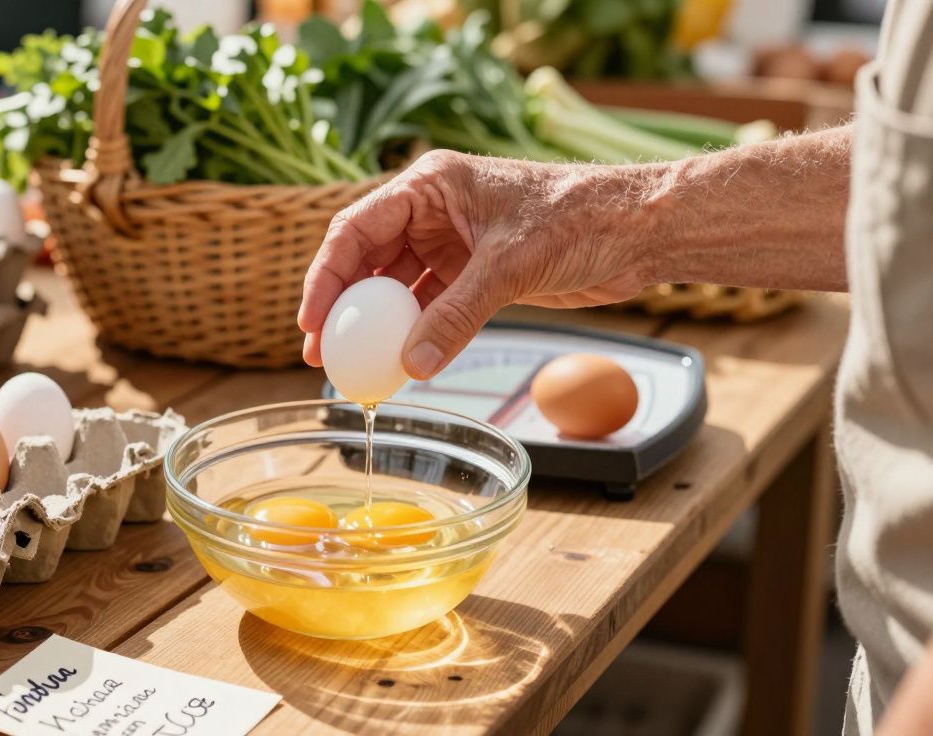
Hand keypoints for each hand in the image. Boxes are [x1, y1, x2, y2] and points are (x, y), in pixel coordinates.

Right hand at [298, 150, 658, 378]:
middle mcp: (433, 211)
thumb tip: (413, 365)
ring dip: (377, 326)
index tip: (312, 322)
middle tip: (323, 354)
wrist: (639, 229)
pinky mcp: (474, 273)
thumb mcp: (510, 266)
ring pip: (396, 288)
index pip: (356, 230)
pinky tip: (400, 363)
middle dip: (343, 308)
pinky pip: (430, 306)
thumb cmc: (579, 218)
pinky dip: (414, 334)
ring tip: (357, 367)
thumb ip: (457, 315)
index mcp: (430, 185)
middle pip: (367, 261)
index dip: (326, 277)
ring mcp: (452, 243)